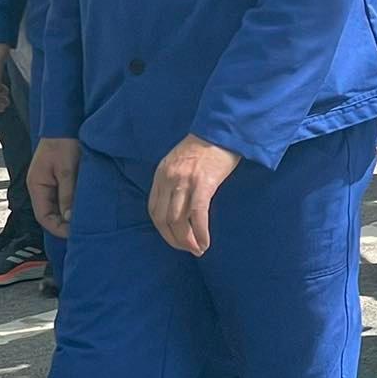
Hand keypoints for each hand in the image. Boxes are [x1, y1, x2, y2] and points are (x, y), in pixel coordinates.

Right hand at [28, 137, 80, 238]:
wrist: (66, 121)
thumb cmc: (63, 142)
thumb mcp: (66, 169)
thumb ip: (67, 193)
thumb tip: (68, 218)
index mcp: (36, 185)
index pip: (43, 216)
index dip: (57, 228)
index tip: (74, 235)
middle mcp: (41, 186)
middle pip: (50, 213)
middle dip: (65, 223)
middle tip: (83, 231)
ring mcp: (50, 182)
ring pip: (58, 205)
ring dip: (70, 214)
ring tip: (86, 221)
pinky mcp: (60, 177)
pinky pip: (64, 196)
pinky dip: (73, 203)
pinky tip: (85, 207)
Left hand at [148, 135, 241, 255]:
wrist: (222, 128)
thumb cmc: (205, 146)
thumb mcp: (179, 161)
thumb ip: (174, 181)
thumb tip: (178, 208)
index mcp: (161, 173)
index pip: (154, 210)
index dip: (163, 230)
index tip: (174, 239)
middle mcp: (169, 178)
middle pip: (164, 219)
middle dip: (175, 240)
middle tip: (188, 249)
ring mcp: (185, 181)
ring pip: (179, 221)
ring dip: (188, 241)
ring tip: (198, 249)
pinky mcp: (203, 184)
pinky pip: (197, 215)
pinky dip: (200, 233)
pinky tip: (205, 243)